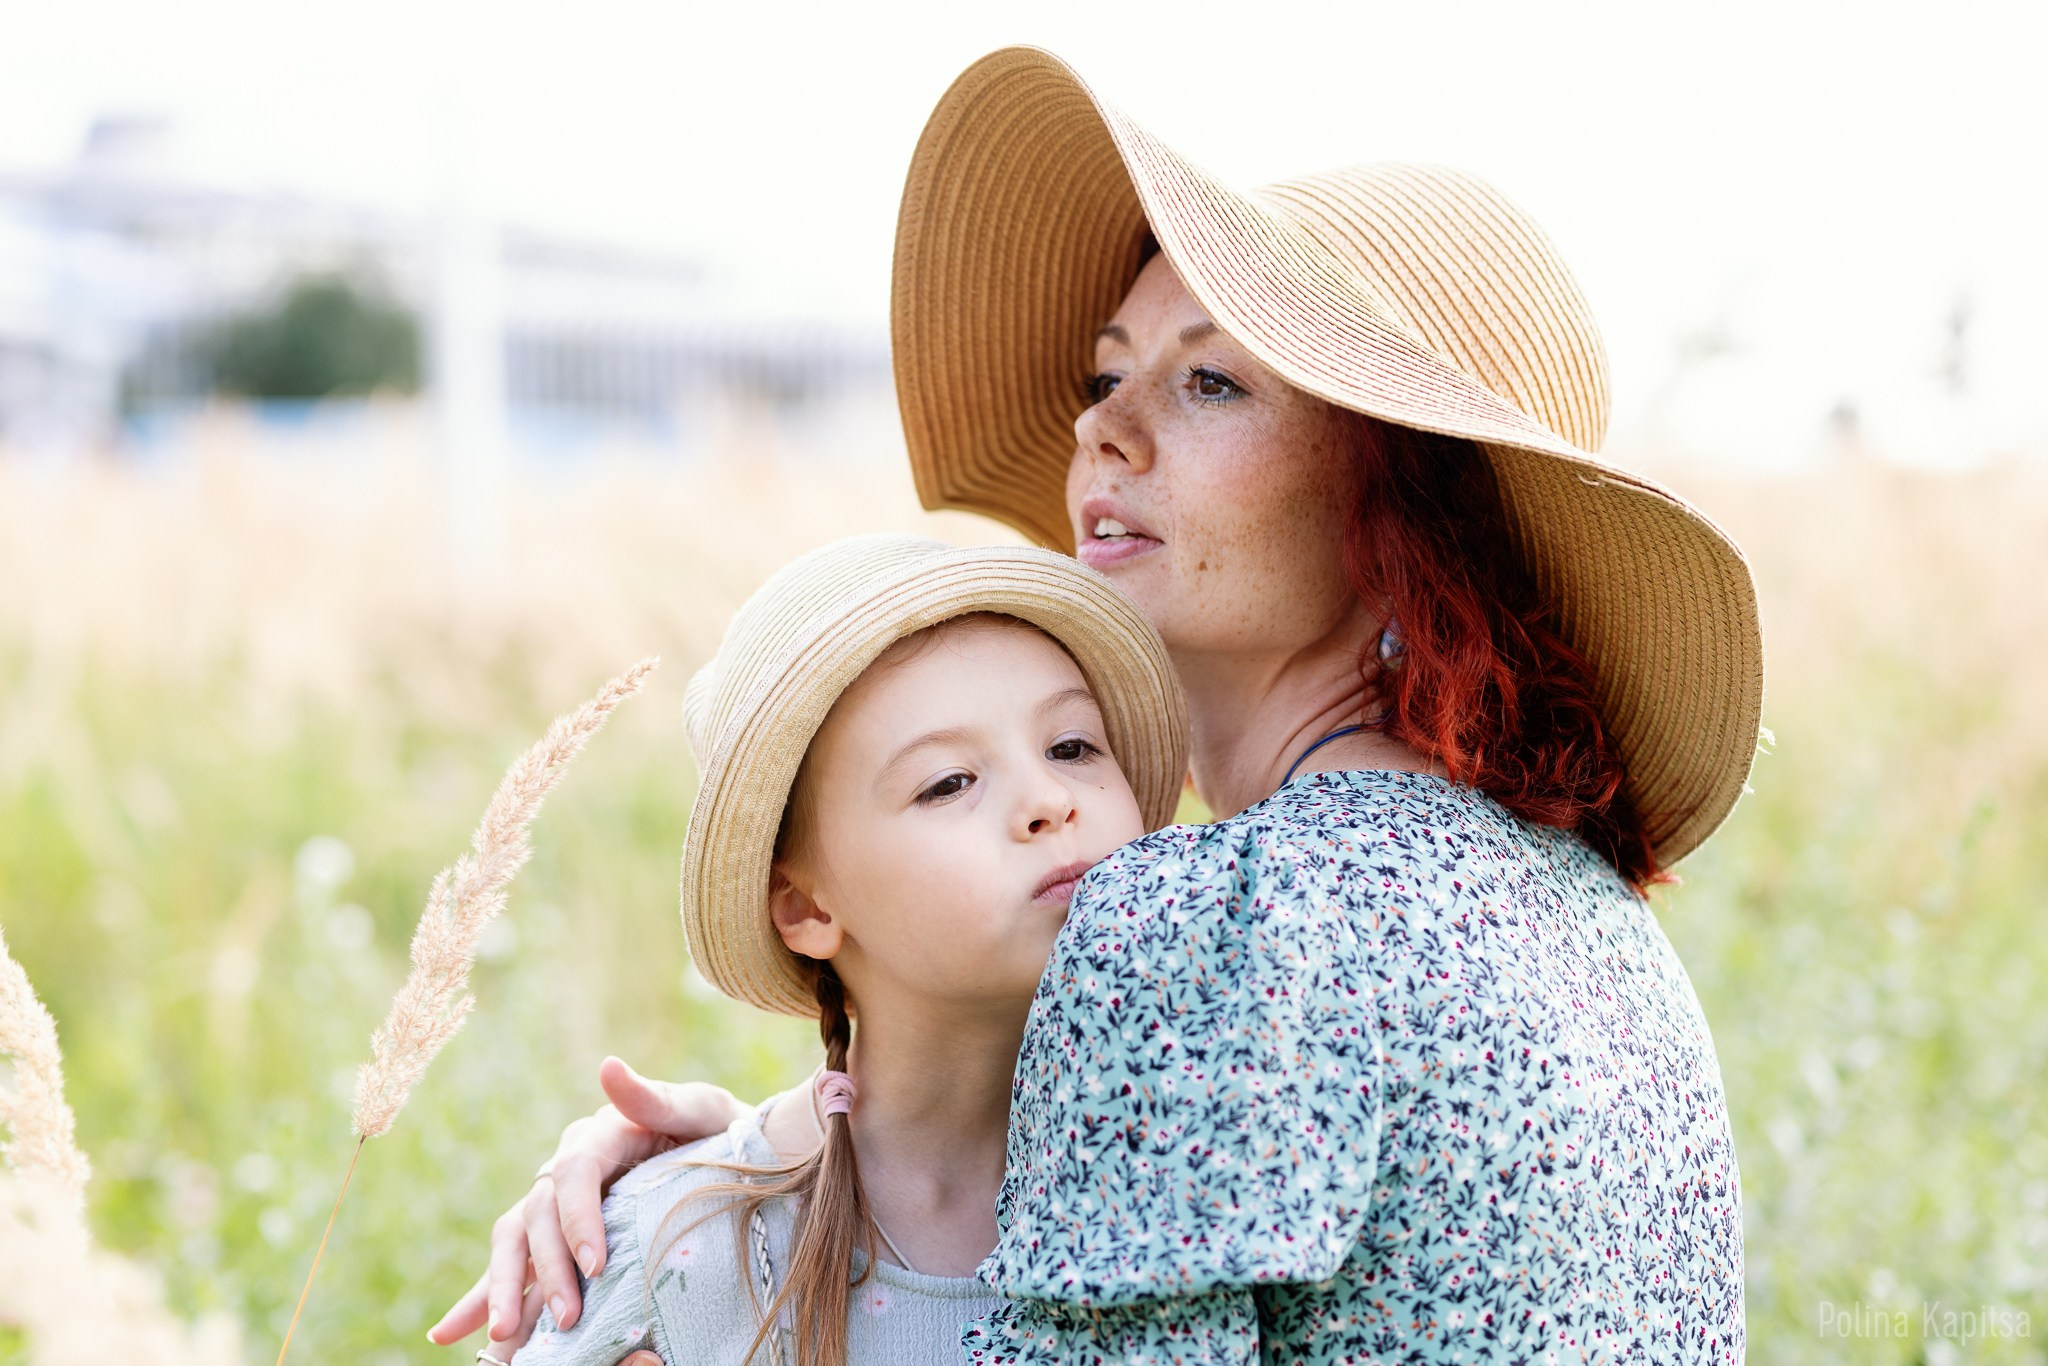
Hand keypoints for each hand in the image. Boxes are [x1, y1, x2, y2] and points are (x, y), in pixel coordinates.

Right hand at [427, 1056, 749, 1350]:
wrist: (740, 1160)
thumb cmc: (723, 1135)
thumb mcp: (701, 1112)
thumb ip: (656, 1097)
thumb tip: (607, 1068)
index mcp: (601, 1135)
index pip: (574, 1174)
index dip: (579, 1219)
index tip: (596, 1266)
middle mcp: (568, 1169)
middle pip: (539, 1215)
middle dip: (547, 1268)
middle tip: (567, 1317)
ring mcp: (557, 1205)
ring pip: (514, 1242)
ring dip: (502, 1288)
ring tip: (503, 1337)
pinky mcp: (557, 1237)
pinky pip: (515, 1266)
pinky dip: (482, 1297)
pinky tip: (452, 1332)